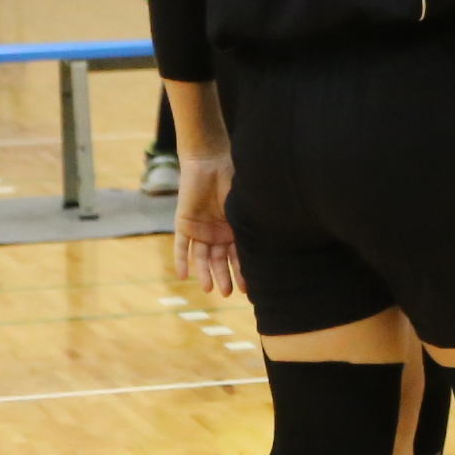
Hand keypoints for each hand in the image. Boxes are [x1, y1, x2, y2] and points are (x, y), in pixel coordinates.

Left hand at [174, 155, 238, 293]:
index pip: (239, 254)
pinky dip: (182, 260)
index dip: (243, 271)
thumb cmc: (232, 177)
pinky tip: (183, 275)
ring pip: (202, 257)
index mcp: (234, 228)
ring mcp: (200, 229)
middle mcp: (217, 231)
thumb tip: (273, 238)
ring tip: (210, 289)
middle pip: (220, 260)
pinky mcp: (184, 224)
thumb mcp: (244, 204)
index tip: (249, 287)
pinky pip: (181, 246)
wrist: (209, 161)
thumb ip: (251, 222)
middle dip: (225, 276)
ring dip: (205, 273)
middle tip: (229, 293)